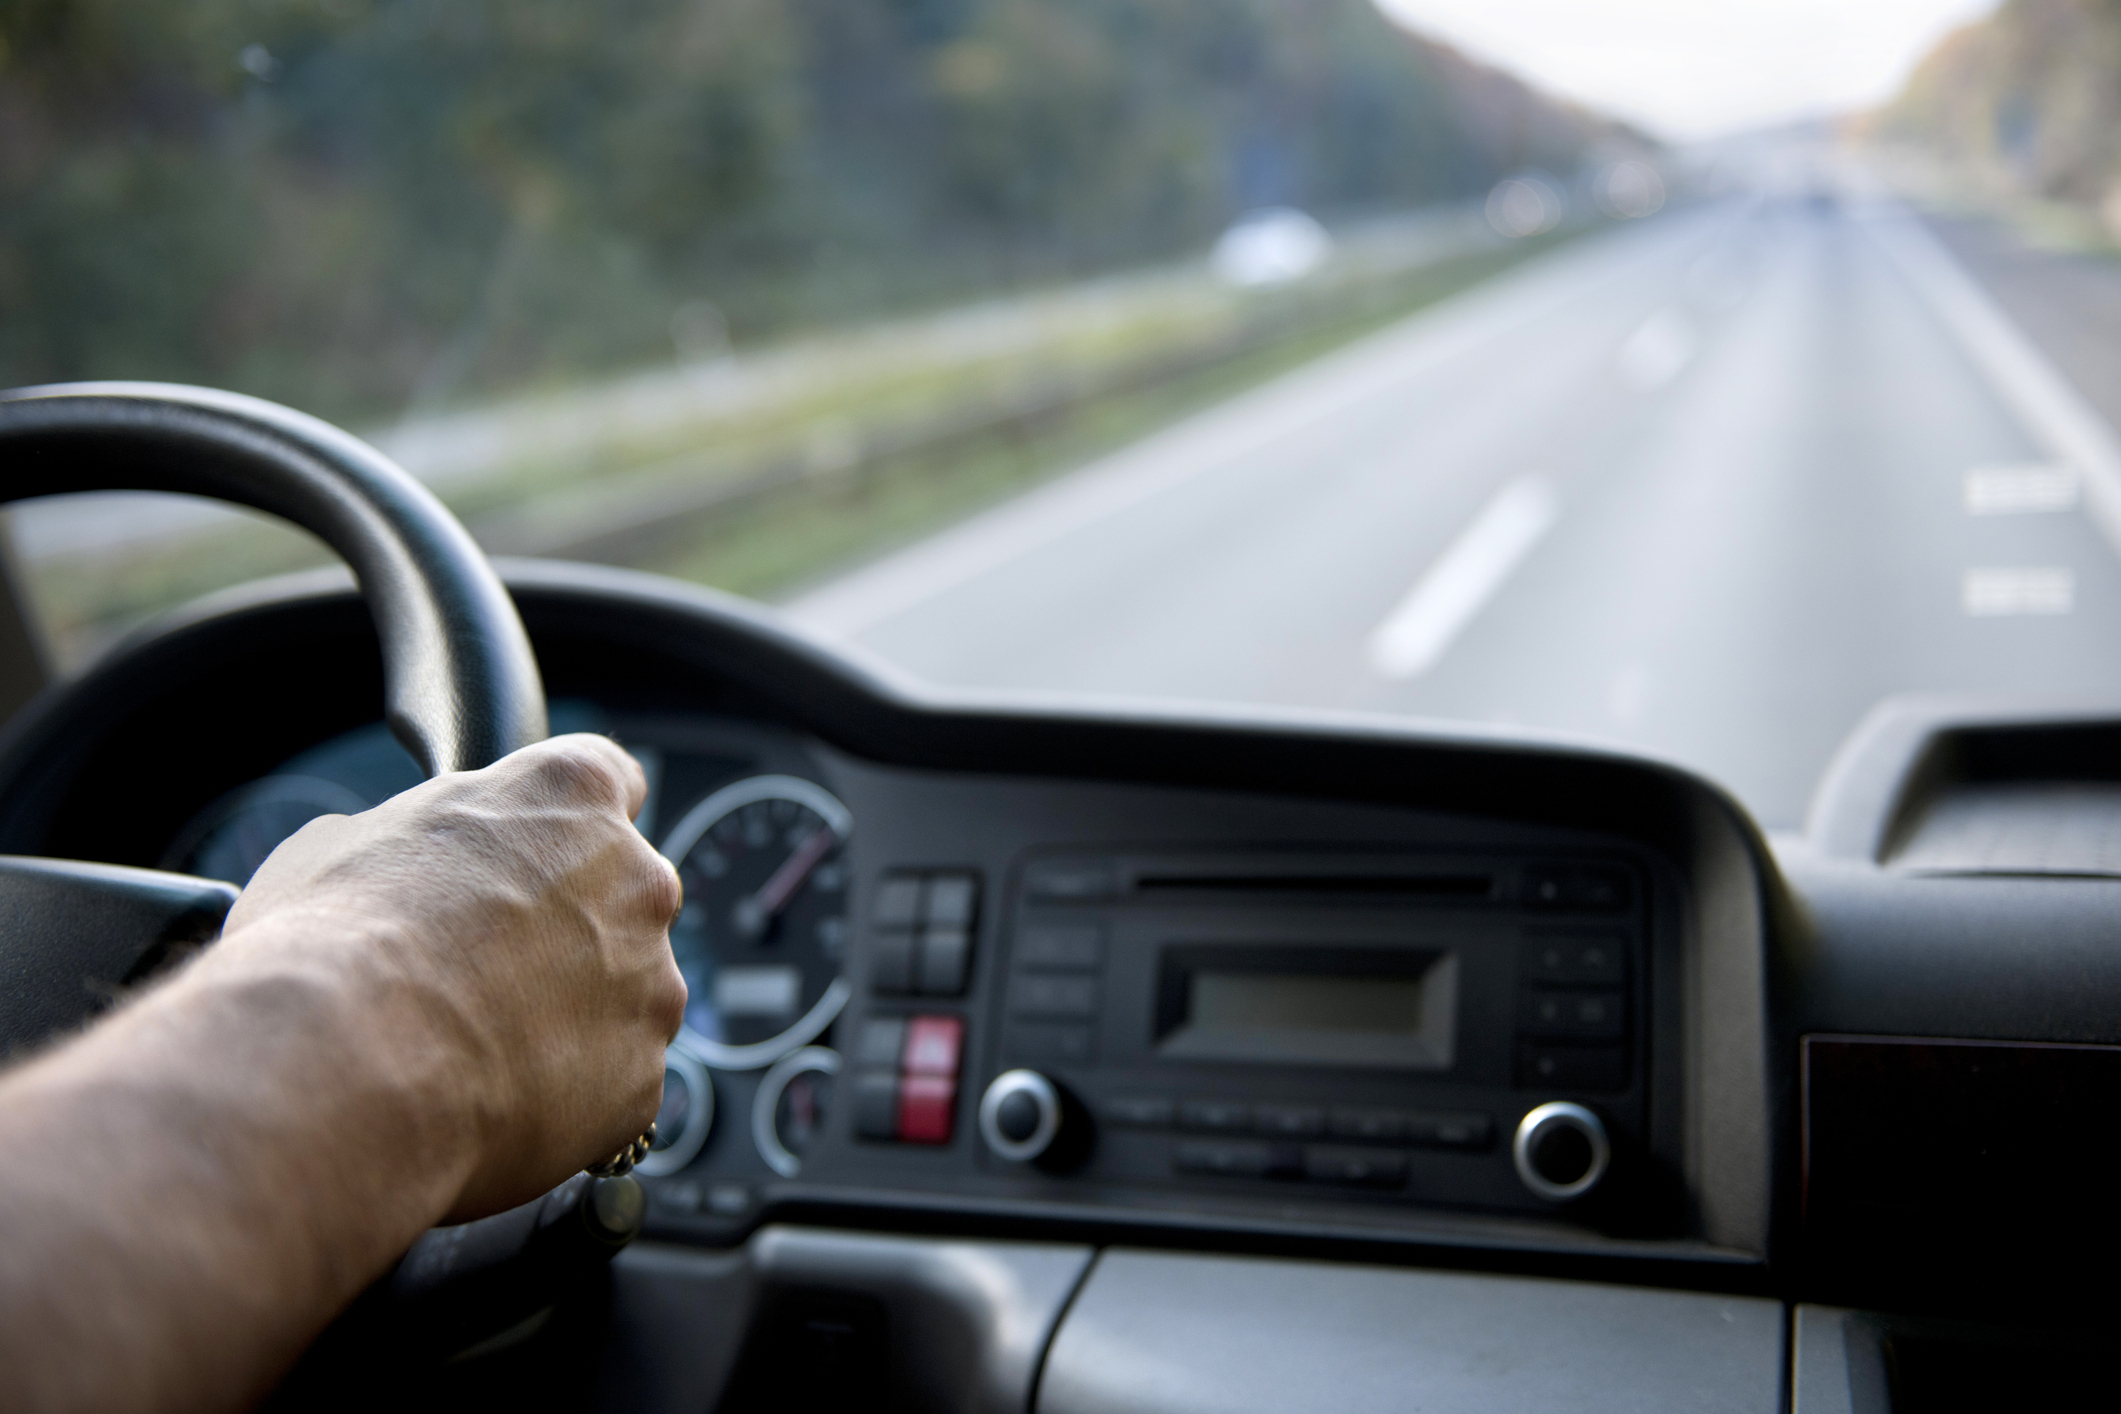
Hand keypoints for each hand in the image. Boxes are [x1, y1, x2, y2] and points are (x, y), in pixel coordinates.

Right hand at [212, 734, 686, 1219]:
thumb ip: (413, 840)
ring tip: (476, 1047)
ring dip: (571, 1016)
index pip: (610, 781)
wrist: (346, 1067)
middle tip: (486, 969)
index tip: (543, 852)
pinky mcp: (642, 1081)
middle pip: (623, 899)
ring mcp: (650, 986)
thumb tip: (397, 861)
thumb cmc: (334, 943)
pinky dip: (565, 1095)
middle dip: (569, 930)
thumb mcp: (342, 843)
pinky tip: (492, 1101)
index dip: (568, 824)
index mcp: (571, 797)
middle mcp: (636, 882)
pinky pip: (611, 1082)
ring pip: (623, 997)